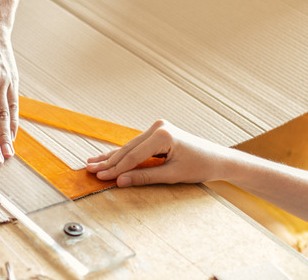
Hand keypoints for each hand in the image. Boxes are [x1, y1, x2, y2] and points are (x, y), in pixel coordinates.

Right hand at [86, 120, 228, 186]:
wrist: (217, 159)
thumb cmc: (200, 166)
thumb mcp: (172, 175)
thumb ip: (144, 177)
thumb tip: (120, 181)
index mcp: (163, 135)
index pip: (133, 156)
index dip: (116, 169)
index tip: (100, 178)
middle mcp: (158, 127)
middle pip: (128, 149)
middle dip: (109, 162)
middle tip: (90, 171)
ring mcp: (157, 128)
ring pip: (129, 146)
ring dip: (112, 157)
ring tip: (92, 163)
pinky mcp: (158, 133)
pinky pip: (137, 146)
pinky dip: (124, 154)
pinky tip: (108, 157)